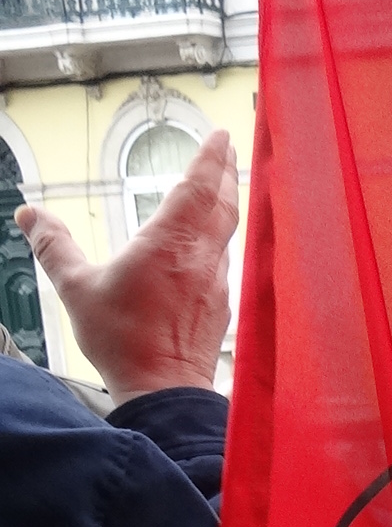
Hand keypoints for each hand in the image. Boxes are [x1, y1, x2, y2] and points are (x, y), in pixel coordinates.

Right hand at [13, 130, 235, 407]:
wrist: (164, 391)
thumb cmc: (122, 341)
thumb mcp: (76, 288)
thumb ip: (53, 245)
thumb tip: (29, 214)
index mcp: (169, 243)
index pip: (197, 187)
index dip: (209, 158)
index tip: (219, 135)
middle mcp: (201, 257)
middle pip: (222, 203)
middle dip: (224, 172)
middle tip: (226, 150)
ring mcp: (215, 282)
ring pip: (226, 232)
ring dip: (226, 205)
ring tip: (223, 188)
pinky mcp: (219, 306)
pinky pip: (224, 261)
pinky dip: (220, 241)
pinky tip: (210, 245)